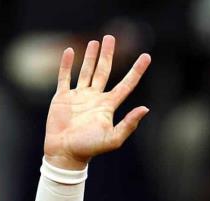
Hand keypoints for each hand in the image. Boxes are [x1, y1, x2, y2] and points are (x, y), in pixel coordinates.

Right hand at [44, 35, 150, 169]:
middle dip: (108, 54)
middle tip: (111, 37)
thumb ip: (129, 124)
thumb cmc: (90, 148)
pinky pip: (64, 77)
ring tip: (96, 42)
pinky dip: (66, 64)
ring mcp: (79, 96)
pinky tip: (69, 52)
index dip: (137, 70)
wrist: (65, 153)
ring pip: (86, 71)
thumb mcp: (113, 138)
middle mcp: (95, 98)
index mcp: (109, 106)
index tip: (147, 56)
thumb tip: (145, 108)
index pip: (126, 84)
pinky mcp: (62, 98)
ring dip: (90, 56)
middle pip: (104, 71)